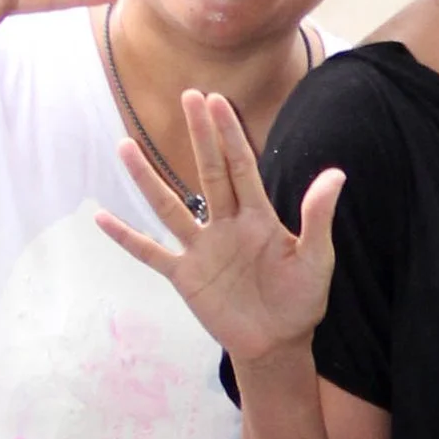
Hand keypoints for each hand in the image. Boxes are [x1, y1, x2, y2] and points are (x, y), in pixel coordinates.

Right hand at [94, 91, 337, 360]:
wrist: (279, 344)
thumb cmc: (301, 301)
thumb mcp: (317, 259)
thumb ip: (318, 217)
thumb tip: (337, 174)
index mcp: (258, 217)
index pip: (240, 167)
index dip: (229, 135)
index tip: (216, 101)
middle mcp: (225, 224)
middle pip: (208, 172)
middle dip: (199, 135)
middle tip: (188, 95)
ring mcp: (202, 248)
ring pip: (169, 207)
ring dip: (147, 179)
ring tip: (125, 146)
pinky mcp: (185, 275)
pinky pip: (150, 252)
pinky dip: (127, 237)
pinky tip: (101, 218)